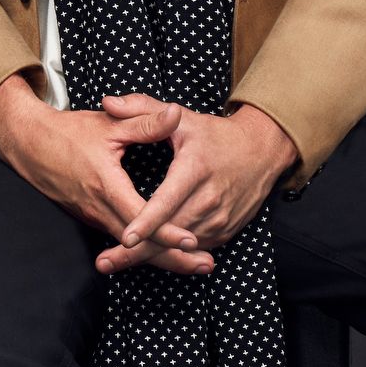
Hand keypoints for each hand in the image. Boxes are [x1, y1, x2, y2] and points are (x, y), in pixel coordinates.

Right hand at [0, 75, 204, 269]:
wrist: (29, 143)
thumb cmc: (68, 132)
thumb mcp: (109, 124)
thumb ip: (145, 122)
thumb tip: (177, 114)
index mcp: (107, 186)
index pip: (142, 218)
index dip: (168, 232)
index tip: (193, 242)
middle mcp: (99, 209)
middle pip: (140, 245)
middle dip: (174, 259)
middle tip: (206, 266)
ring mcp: (94, 217)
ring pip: (131, 247)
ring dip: (162, 257)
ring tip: (195, 265)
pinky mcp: (92, 218)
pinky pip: (120, 239)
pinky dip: (144, 249)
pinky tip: (165, 252)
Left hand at [99, 98, 299, 275]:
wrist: (261, 152)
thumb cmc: (214, 135)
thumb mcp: (181, 117)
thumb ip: (141, 109)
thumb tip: (106, 103)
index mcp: (195, 168)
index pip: (168, 200)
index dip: (147, 221)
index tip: (126, 237)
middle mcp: (210, 197)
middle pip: (170, 232)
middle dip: (138, 251)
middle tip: (104, 263)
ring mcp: (220, 218)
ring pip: (181, 246)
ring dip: (150, 257)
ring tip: (115, 263)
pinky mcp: (225, 231)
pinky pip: (194, 248)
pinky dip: (171, 255)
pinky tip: (144, 259)